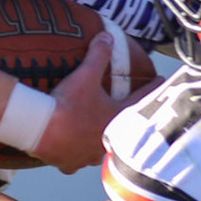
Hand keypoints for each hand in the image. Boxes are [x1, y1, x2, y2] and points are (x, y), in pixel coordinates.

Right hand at [33, 32, 154, 173]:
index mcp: (116, 119)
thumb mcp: (85, 75)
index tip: (160, 81)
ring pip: (100, 150)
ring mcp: (89, 156)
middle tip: (127, 115)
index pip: (141, 100)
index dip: (151, 88)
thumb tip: (107, 35)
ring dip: (101, 142)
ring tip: (98, 136)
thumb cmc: (67, 103)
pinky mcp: (70, 164)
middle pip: (123, 132)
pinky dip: (75, 157)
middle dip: (127, 123)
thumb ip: (99, 54)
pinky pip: (76, 162)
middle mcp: (107, 141)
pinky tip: (73, 154)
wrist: (40, 128)